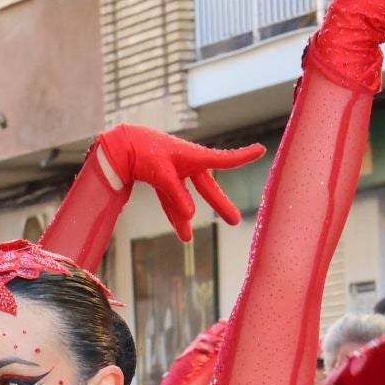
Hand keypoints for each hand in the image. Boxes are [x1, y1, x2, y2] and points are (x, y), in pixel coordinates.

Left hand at [96, 126, 265, 241]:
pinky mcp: (162, 181)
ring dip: (188, 217)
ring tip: (188, 238)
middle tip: (235, 221)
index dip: (243, 157)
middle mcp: (188, 165)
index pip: (224, 159)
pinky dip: (174, 215)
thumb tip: (191, 215)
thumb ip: (176, 194)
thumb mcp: (161, 173)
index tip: (262, 150)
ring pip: (187, 198)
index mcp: (194, 157)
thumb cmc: (144, 151)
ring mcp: (175, 173)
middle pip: (208, 187)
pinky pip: (171, 200)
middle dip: (220, 204)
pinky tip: (180, 233)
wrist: (122, 145)